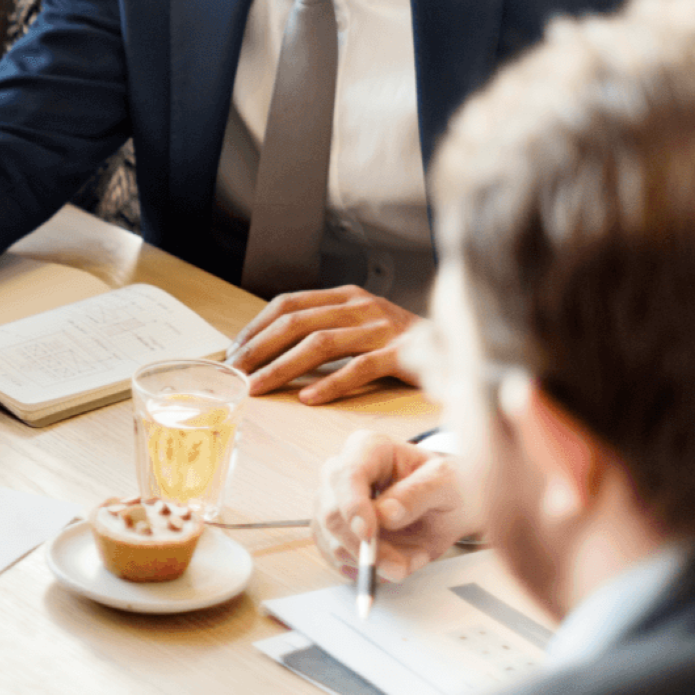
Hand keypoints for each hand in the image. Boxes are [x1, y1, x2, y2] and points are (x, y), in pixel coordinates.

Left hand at [231, 285, 419, 402]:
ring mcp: (382, 327)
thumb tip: (269, 350)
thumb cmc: (400, 344)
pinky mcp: (402, 354)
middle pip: (297, 322)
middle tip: (236, 373)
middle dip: (260, 348)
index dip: (257, 327)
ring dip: (283, 368)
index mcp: (346, 295)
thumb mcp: (359, 325)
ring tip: (259, 388)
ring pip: (321, 344)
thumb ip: (324, 329)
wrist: (461, 350)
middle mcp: (361, 305)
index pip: (288, 304)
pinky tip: (308, 399)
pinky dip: (331, 384)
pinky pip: (360, 368)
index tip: (233, 352)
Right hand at [314, 431, 480, 583]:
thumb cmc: (444, 486)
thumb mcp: (446, 485)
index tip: (369, 535)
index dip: (353, 506)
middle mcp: (340, 471)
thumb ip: (418, 495)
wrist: (445, 505)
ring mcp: (331, 501)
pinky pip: (335, 558)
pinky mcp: (331, 530)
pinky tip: (393, 560)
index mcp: (368, 448)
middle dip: (364, 547)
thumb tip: (385, 514)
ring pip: (331, 540)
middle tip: (399, 566)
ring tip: (409, 558)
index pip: (347, 474)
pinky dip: (365, 569)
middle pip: (331, 512)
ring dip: (372, 562)